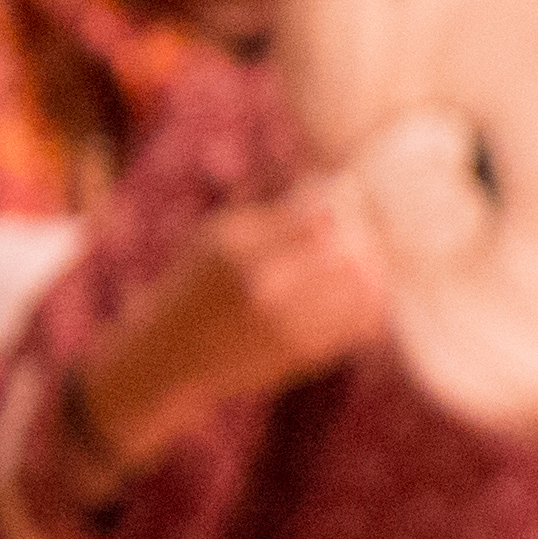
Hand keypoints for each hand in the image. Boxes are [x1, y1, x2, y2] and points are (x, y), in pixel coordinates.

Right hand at [70, 184, 391, 482]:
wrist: (168, 357)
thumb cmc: (193, 285)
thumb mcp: (215, 236)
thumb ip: (271, 210)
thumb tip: (333, 181)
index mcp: (239, 246)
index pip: (319, 215)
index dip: (340, 204)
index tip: (342, 201)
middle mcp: (264, 284)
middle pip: (349, 249)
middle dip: (360, 236)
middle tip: (358, 233)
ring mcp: (287, 323)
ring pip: (364, 284)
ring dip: (370, 267)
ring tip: (361, 260)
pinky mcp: (303, 352)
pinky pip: (363, 321)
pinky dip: (370, 300)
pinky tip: (359, 291)